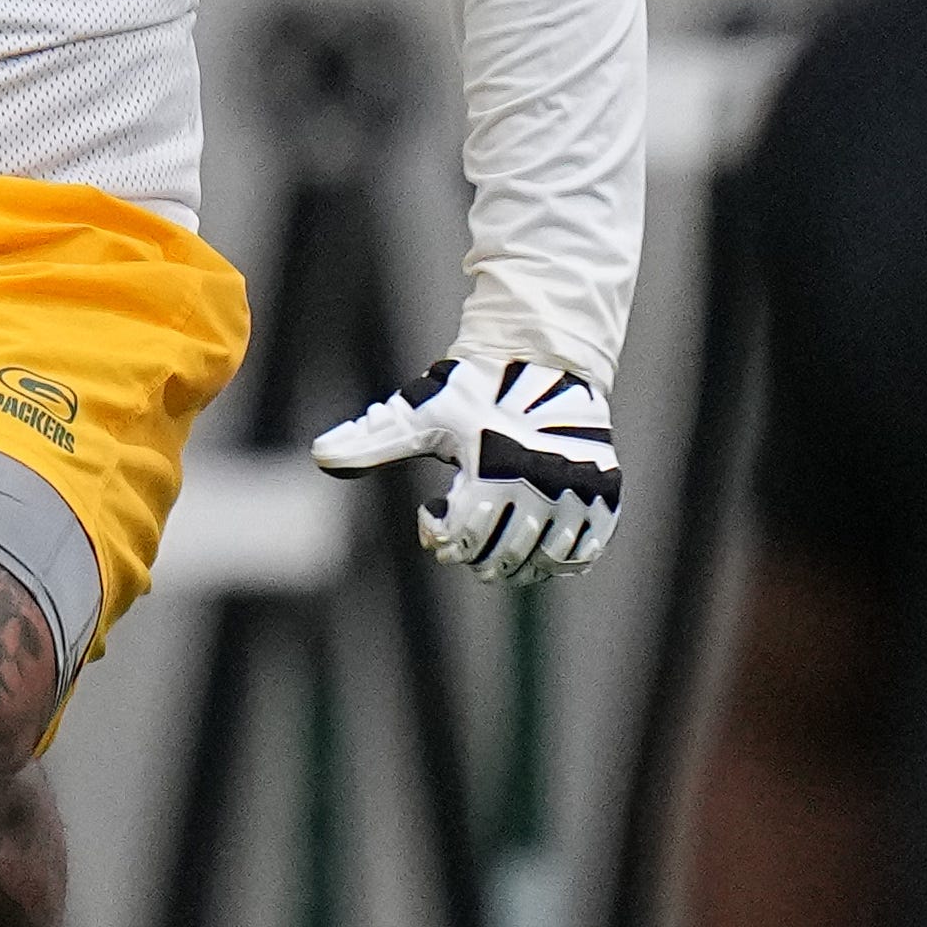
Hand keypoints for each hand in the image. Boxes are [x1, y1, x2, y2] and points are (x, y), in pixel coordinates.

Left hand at [311, 356, 621, 583]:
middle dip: (475, 553)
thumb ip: (372, 440)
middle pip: (500, 560)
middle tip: (468, 528)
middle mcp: (541, 482)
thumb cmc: (471, 391)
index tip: (435, 510)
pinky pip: (581, 554)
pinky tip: (537, 536)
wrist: (544, 363)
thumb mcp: (419, 414)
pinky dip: (558, 557)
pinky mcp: (605, 495)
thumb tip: (321, 455)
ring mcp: (577, 490)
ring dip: (515, 559)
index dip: (441, 538)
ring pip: (541, 562)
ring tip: (501, 533)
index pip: (462, 542)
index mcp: (493, 467)